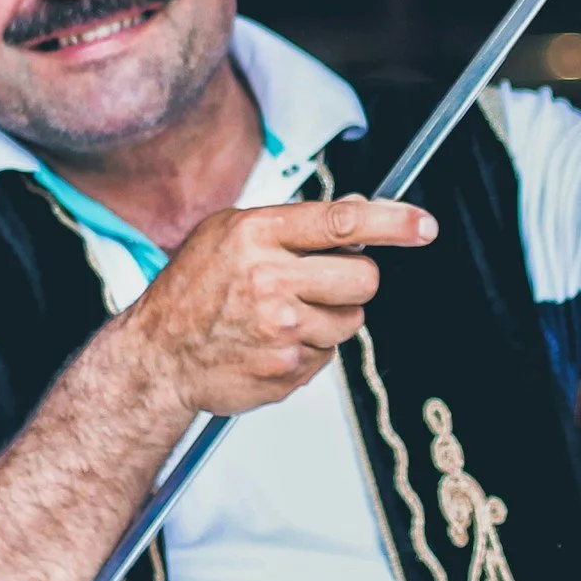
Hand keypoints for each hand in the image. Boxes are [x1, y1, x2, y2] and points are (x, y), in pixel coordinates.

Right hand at [123, 196, 436, 416]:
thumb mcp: (231, 234)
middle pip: (364, 279)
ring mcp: (279, 329)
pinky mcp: (285, 369)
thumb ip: (295, 224)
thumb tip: (361, 211)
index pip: (341, 222)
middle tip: (325, 283)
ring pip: (352, 321)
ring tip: (284, 316)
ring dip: (331, 318)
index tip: (424, 226)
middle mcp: (271, 279)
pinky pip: (328, 355)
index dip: (391, 223)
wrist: (156, 357)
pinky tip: (272, 343)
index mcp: (258, 234)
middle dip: (356, 281)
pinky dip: (309, 349)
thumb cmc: (194, 290)